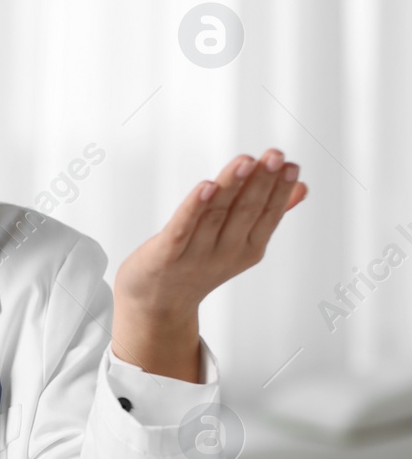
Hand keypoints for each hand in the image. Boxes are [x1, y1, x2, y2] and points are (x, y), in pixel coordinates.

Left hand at [111, 148, 307, 381]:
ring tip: (246, 160)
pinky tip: (206, 185)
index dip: (280, 190)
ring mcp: (195, 255)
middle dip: (262, 181)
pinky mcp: (166, 255)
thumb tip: (302, 187)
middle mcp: (225, 253)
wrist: (157, 303)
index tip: (292, 165)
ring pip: (216, 213)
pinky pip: (182, 227)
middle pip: (246, 211)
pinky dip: (194, 206)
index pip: (268, 215)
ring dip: (231, 185)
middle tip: (276, 155)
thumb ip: (267, 214)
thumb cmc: (198, 263)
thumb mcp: (238, 242)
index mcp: (247, 249)